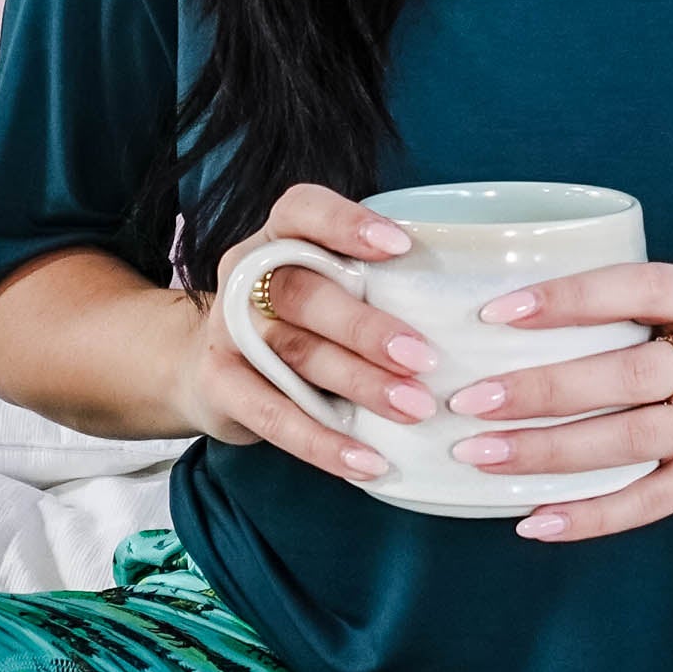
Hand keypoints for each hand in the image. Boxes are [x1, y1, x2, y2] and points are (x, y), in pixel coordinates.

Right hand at [181, 182, 447, 487]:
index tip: (401, 247)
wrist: (207, 365)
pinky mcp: (219, 385)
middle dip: (367, 328)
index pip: (302, 211)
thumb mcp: (322, 284)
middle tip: (423, 358)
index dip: (347, 225)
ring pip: (297, 355)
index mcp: (276, 237)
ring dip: (360, 384)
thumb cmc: (296, 319)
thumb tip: (465, 310)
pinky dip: (323, 442)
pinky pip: (274, 416)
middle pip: (304, 294)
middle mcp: (246, 276)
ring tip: (415, 408)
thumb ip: (371, 282)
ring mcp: (228, 330)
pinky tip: (369, 460)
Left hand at [441, 261, 672, 539]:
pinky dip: (590, 515)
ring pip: (629, 443)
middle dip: (543, 389)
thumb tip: (519, 316)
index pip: (636, 289)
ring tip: (481, 455)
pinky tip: (534, 520)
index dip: (570, 298)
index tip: (500, 311)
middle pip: (626, 376)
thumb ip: (637, 311)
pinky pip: (649, 501)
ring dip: (550, 452)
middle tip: (472, 398)